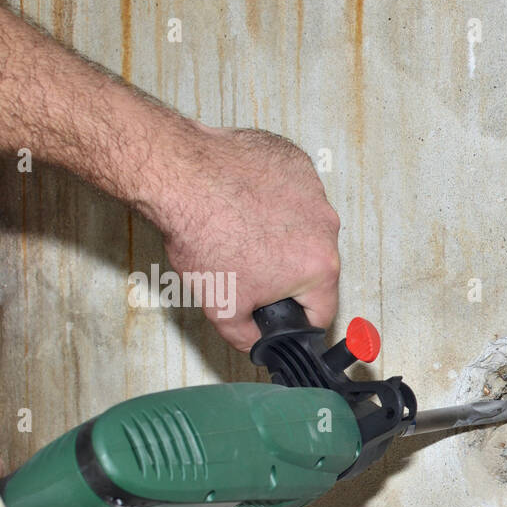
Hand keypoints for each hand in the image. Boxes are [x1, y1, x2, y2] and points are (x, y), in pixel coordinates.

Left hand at [155, 126, 341, 351]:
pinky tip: (244, 199)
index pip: (324, 311)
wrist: (179, 176)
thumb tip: (255, 344)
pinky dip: (272, 196)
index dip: (299, 320)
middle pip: (316, 265)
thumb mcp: (221, 307)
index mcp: (320, 268)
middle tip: (249, 266)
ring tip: (242, 227)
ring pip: (305, 225)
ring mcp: (313, 190)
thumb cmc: (202, 233)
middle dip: (287, 270)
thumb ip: (245, 337)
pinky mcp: (295, 162)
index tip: (282, 313)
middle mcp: (327, 227)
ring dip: (281, 231)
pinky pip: (291, 189)